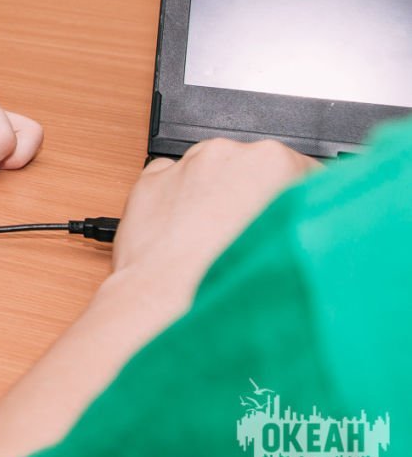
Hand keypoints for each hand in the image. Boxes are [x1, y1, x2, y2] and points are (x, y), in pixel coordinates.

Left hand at [112, 138, 315, 292]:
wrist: (169, 301)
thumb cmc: (234, 283)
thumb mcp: (297, 252)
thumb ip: (305, 225)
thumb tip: (308, 227)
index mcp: (271, 163)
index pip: (303, 172)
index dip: (305, 203)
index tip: (301, 221)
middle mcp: (225, 154)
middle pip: (252, 172)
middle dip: (257, 200)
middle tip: (259, 240)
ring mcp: (183, 166)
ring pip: (211, 176)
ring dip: (217, 201)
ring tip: (219, 246)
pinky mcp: (149, 182)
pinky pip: (172, 185)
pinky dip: (179, 204)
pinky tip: (186, 237)